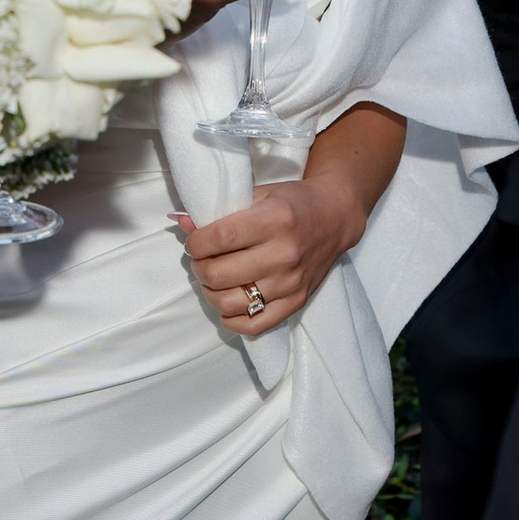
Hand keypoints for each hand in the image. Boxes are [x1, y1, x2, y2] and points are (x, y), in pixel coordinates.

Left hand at [172, 166, 366, 337]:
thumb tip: (183, 223)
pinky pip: (254, 325)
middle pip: (219, 274)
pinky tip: (228, 301)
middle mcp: (284, 254)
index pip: (219, 239)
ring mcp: (291, 282)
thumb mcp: (258, 194)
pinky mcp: (296, 301)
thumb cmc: (293, 202)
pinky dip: (231, 318)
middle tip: (202, 259)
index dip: (195, 243)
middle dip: (199, 267)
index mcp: (275, 220)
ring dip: (210, 292)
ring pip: (230, 303)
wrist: (335, 216)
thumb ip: (221, 209)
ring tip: (213, 278)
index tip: (195, 242)